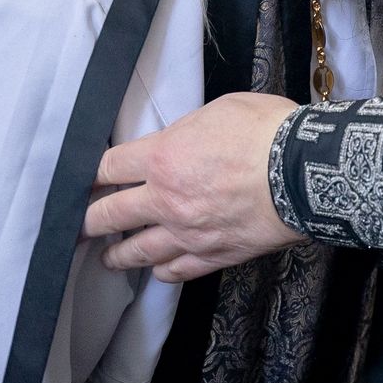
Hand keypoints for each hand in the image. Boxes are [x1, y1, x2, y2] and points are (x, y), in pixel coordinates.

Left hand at [85, 92, 301, 281]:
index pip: (107, 168)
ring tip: (106, 258)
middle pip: (109, 215)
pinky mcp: (214, 255)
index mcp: (162, 158)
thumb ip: (188, 131)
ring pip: (137, 251)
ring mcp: (188, 233)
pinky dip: (162, 271)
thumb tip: (181, 140)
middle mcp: (166, 200)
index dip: (88, 175)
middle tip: (75, 227)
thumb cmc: (268, 132)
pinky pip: (177, 271)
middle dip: (86, 221)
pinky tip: (157, 271)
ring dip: (117, 254)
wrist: (307, 174)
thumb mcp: (219, 110)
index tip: (78, 182)